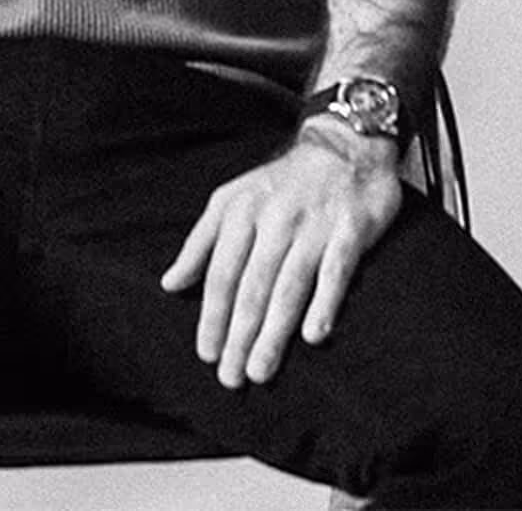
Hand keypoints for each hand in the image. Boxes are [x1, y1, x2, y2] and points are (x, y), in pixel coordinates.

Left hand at [157, 122, 405, 386]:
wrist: (345, 144)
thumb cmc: (283, 182)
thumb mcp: (231, 200)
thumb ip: (201, 242)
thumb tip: (170, 283)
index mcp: (242, 213)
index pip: (221, 273)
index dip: (212, 316)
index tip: (207, 353)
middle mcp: (275, 220)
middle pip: (252, 287)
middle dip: (239, 336)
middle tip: (231, 378)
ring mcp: (314, 225)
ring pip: (289, 286)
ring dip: (274, 333)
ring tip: (261, 370)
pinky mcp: (352, 229)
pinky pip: (336, 271)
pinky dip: (325, 303)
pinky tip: (314, 336)